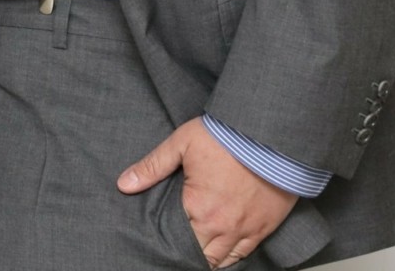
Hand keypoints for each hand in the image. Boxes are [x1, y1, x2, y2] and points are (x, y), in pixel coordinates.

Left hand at [118, 118, 294, 267]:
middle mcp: (222, 227)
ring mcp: (246, 230)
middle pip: (199, 254)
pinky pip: (245, 254)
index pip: (176, 239)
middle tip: (176, 246)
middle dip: (186, 251)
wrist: (271, 135)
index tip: (160, 239)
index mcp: (199, 208)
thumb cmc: (225, 137)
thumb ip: (152, 167)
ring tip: (195, 252)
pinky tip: (221, 255)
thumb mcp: (182, 144)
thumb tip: (123, 184)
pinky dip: (231, 258)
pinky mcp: (265, 227)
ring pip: (222, 260)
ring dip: (208, 258)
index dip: (167, 241)